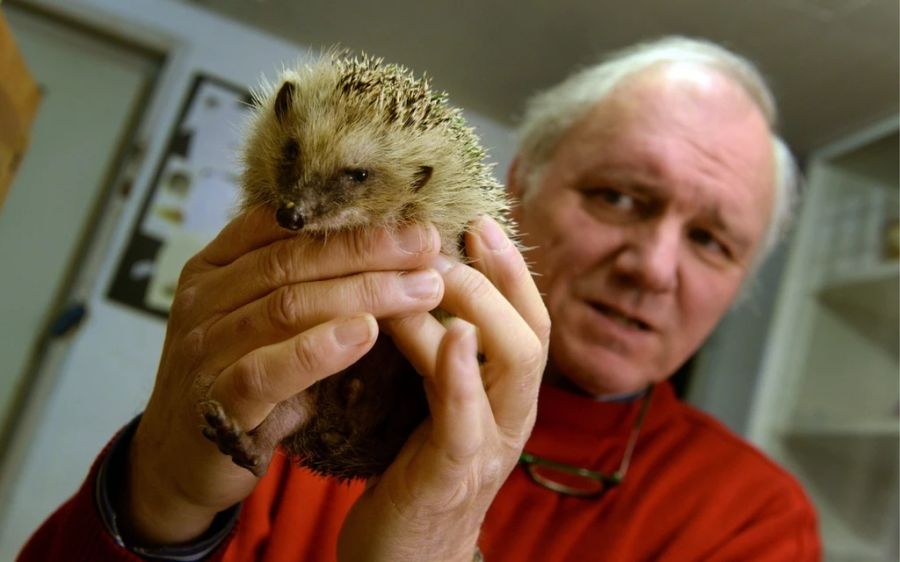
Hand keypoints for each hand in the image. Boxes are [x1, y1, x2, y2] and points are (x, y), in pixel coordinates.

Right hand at [119, 207, 442, 544]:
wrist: (180, 461)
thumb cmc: (241, 381)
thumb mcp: (264, 323)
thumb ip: (305, 286)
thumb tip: (390, 254)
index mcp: (215, 268)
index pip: (282, 226)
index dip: (351, 221)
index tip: (412, 222)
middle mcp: (204, 299)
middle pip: (293, 260)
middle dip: (368, 250)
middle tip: (428, 246)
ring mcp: (203, 350)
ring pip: (288, 306)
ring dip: (363, 294)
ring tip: (420, 289)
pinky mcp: (215, 402)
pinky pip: (267, 369)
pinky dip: (318, 349)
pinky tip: (365, 333)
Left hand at [338, 216, 550, 561]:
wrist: (403, 559)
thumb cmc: (413, 471)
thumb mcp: (436, 402)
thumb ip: (438, 352)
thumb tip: (419, 283)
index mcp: (506, 397)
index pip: (529, 319)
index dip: (512, 269)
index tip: (480, 220)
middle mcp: (512, 416)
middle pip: (532, 331)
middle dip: (499, 277)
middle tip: (455, 236)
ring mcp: (490, 446)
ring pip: (514, 364)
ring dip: (480, 308)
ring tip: (442, 268)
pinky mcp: (454, 475)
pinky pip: (468, 418)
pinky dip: (463, 373)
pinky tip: (448, 334)